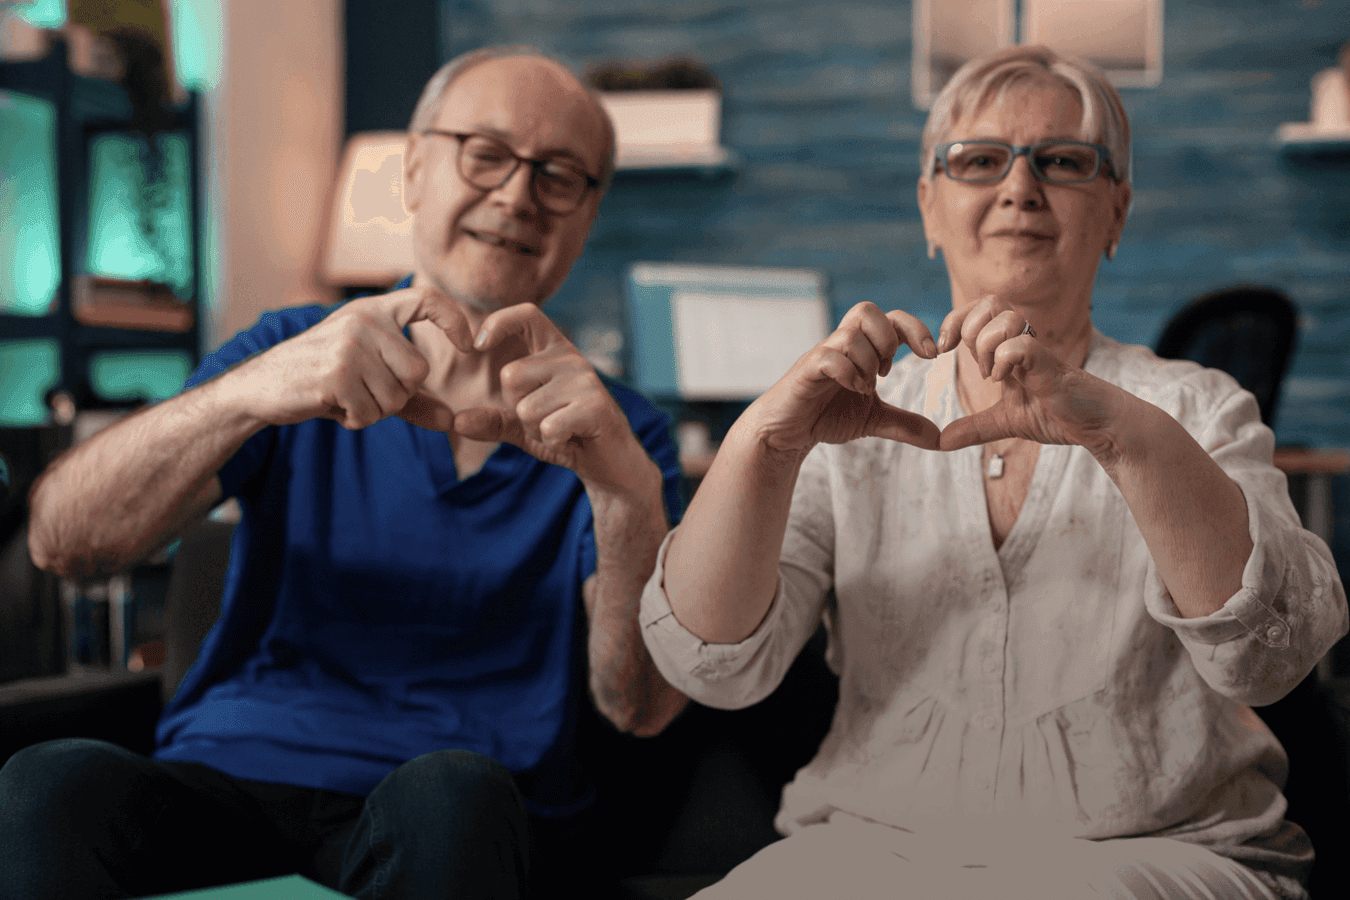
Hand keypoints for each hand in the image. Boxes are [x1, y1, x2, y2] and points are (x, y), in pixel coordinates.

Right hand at [227, 284, 464, 430]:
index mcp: (373, 311)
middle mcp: (364, 321)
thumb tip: (453, 421)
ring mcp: (349, 346)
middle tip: (362, 391)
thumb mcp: (369, 377)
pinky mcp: (336, 374)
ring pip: (397, 396)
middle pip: (418, 372)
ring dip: (374, 409)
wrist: (262, 385)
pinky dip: (355, 419)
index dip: (454, 320)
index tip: (470, 345)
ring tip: (343, 395)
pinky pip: (371, 413)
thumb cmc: (321, 377)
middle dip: (397, 395)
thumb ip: (413, 398)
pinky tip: (332, 404)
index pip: (427, 299)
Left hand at [451, 304, 651, 493]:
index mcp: (554, 351)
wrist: (610, 463)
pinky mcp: (594, 405)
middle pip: (511, 376)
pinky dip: (552, 442)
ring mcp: (585, 380)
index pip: (527, 315)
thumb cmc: (567, 436)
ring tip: (562, 430)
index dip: (498, 322)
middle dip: (517, 408)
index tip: (478, 345)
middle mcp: (571, 358)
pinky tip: (572, 439)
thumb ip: (493, 421)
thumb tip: (457, 421)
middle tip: (546, 419)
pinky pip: (547, 427)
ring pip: (527, 408)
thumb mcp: (525, 426)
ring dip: (536, 430)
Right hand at [747, 301, 940, 454]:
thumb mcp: (874, 420)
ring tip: (866, 387)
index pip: (890, 318)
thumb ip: (905, 425)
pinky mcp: (806, 370)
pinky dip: (848, 373)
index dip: (915, 328)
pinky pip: (829, 356)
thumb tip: (940, 439)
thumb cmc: (826, 417)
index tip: (931, 355)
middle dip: (887, 338)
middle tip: (888, 369)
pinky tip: (854, 391)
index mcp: (860, 349)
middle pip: (866, 310)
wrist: (788, 433)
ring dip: (867, 361)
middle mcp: (841, 344)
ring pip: (850, 334)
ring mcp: (822, 355)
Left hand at [936, 296, 1127, 456]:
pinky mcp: (1050, 365)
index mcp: (1008, 348)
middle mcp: (1022, 342)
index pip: (977, 309)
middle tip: (973, 364)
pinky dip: (1004, 361)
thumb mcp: (1006, 422)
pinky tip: (1005, 381)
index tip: (943, 348)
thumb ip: (975, 428)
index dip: (955, 320)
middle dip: (968, 329)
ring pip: (1004, 317)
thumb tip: (942, 441)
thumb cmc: (1058, 415)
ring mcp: (1036, 351)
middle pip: (989, 302)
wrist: (1097, 426)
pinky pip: (1021, 345)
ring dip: (986, 346)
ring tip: (993, 375)